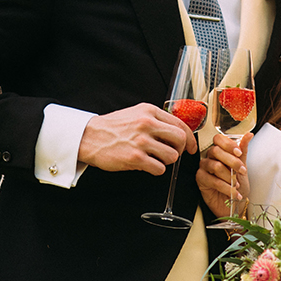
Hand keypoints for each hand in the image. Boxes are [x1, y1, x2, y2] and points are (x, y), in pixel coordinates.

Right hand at [78, 103, 195, 175]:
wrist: (89, 137)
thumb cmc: (111, 127)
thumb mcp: (135, 114)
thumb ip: (155, 119)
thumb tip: (176, 131)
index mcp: (149, 111)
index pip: (180, 124)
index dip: (190, 138)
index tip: (191, 147)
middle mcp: (147, 124)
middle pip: (180, 139)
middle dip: (181, 150)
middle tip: (174, 154)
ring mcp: (142, 141)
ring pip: (172, 156)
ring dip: (166, 161)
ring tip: (155, 159)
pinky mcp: (136, 157)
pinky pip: (159, 168)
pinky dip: (156, 170)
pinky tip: (147, 165)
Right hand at [195, 131, 252, 217]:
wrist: (235, 205)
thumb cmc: (237, 185)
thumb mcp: (243, 167)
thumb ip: (243, 151)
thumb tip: (249, 135)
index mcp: (220, 151)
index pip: (218, 139)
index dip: (228, 144)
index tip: (239, 153)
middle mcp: (210, 157)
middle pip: (215, 151)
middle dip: (232, 161)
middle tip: (241, 171)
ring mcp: (204, 168)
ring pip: (215, 166)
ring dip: (229, 177)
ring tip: (236, 185)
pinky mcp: (200, 180)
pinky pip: (212, 180)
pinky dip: (225, 187)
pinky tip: (233, 192)